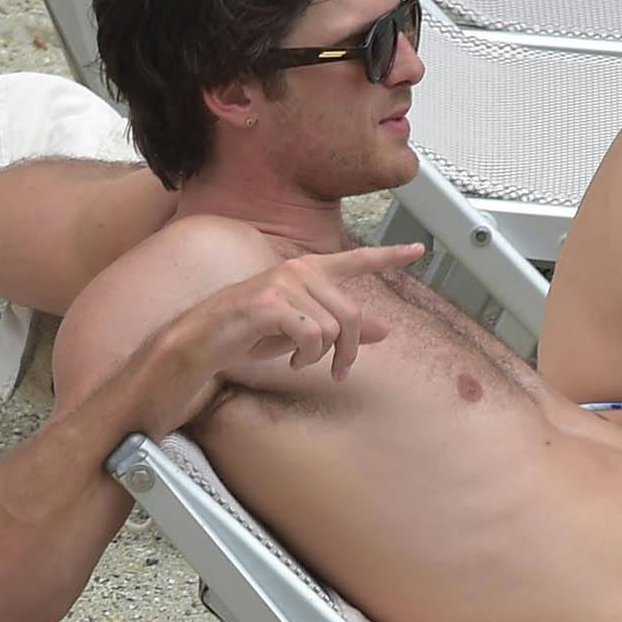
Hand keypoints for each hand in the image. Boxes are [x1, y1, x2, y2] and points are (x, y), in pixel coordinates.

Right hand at [140, 243, 424, 431]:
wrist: (202, 343)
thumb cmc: (250, 335)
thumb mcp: (304, 331)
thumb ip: (342, 326)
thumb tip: (383, 330)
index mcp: (307, 272)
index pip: (356, 260)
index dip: (390, 256)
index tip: (419, 250)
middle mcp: (297, 270)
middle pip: (353, 314)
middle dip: (350, 350)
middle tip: (338, 371)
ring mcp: (282, 284)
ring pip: (334, 328)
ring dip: (322, 356)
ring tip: (299, 360)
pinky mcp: (269, 303)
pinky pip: (312, 335)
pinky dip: (305, 356)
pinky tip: (288, 359)